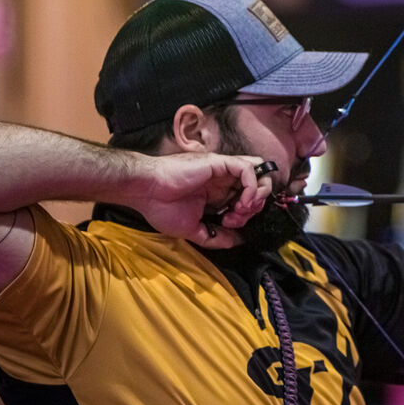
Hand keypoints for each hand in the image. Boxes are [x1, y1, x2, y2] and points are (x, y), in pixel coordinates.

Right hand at [128, 152, 272, 246]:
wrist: (145, 191)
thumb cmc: (161, 207)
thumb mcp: (193, 229)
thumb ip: (217, 237)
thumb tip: (238, 242)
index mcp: (217, 194)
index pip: (247, 199)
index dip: (246, 215)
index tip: (229, 225)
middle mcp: (223, 180)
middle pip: (258, 186)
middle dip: (255, 207)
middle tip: (236, 219)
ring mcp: (222, 170)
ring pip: (258, 174)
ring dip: (256, 195)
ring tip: (240, 210)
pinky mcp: (219, 163)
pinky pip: (248, 169)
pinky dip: (252, 187)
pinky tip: (240, 202)